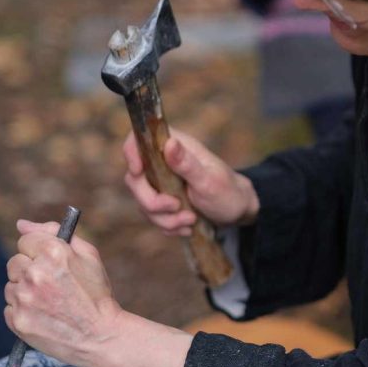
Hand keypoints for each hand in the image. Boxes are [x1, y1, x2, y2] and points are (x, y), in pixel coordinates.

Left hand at [4, 219, 121, 366]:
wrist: (101, 336)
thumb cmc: (96, 294)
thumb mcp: (88, 255)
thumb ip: (53, 233)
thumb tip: (21, 224)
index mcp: (53, 252)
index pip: (25, 240)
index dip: (38, 251)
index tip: (49, 263)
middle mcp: (35, 273)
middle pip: (15, 262)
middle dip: (30, 270)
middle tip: (51, 285)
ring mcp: (24, 299)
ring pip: (11, 286)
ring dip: (26, 291)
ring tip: (51, 303)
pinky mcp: (17, 320)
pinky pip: (10, 308)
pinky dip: (24, 311)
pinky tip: (44, 316)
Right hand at [123, 129, 258, 235]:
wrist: (236, 211)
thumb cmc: (227, 191)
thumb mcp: (209, 180)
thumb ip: (187, 164)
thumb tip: (170, 144)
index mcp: (174, 146)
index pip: (139, 139)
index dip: (131, 153)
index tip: (138, 172)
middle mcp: (163, 162)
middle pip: (134, 179)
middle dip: (153, 202)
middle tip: (177, 207)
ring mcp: (160, 183)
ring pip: (143, 202)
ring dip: (165, 219)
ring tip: (191, 220)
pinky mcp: (162, 201)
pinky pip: (153, 217)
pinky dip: (169, 226)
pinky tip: (188, 226)